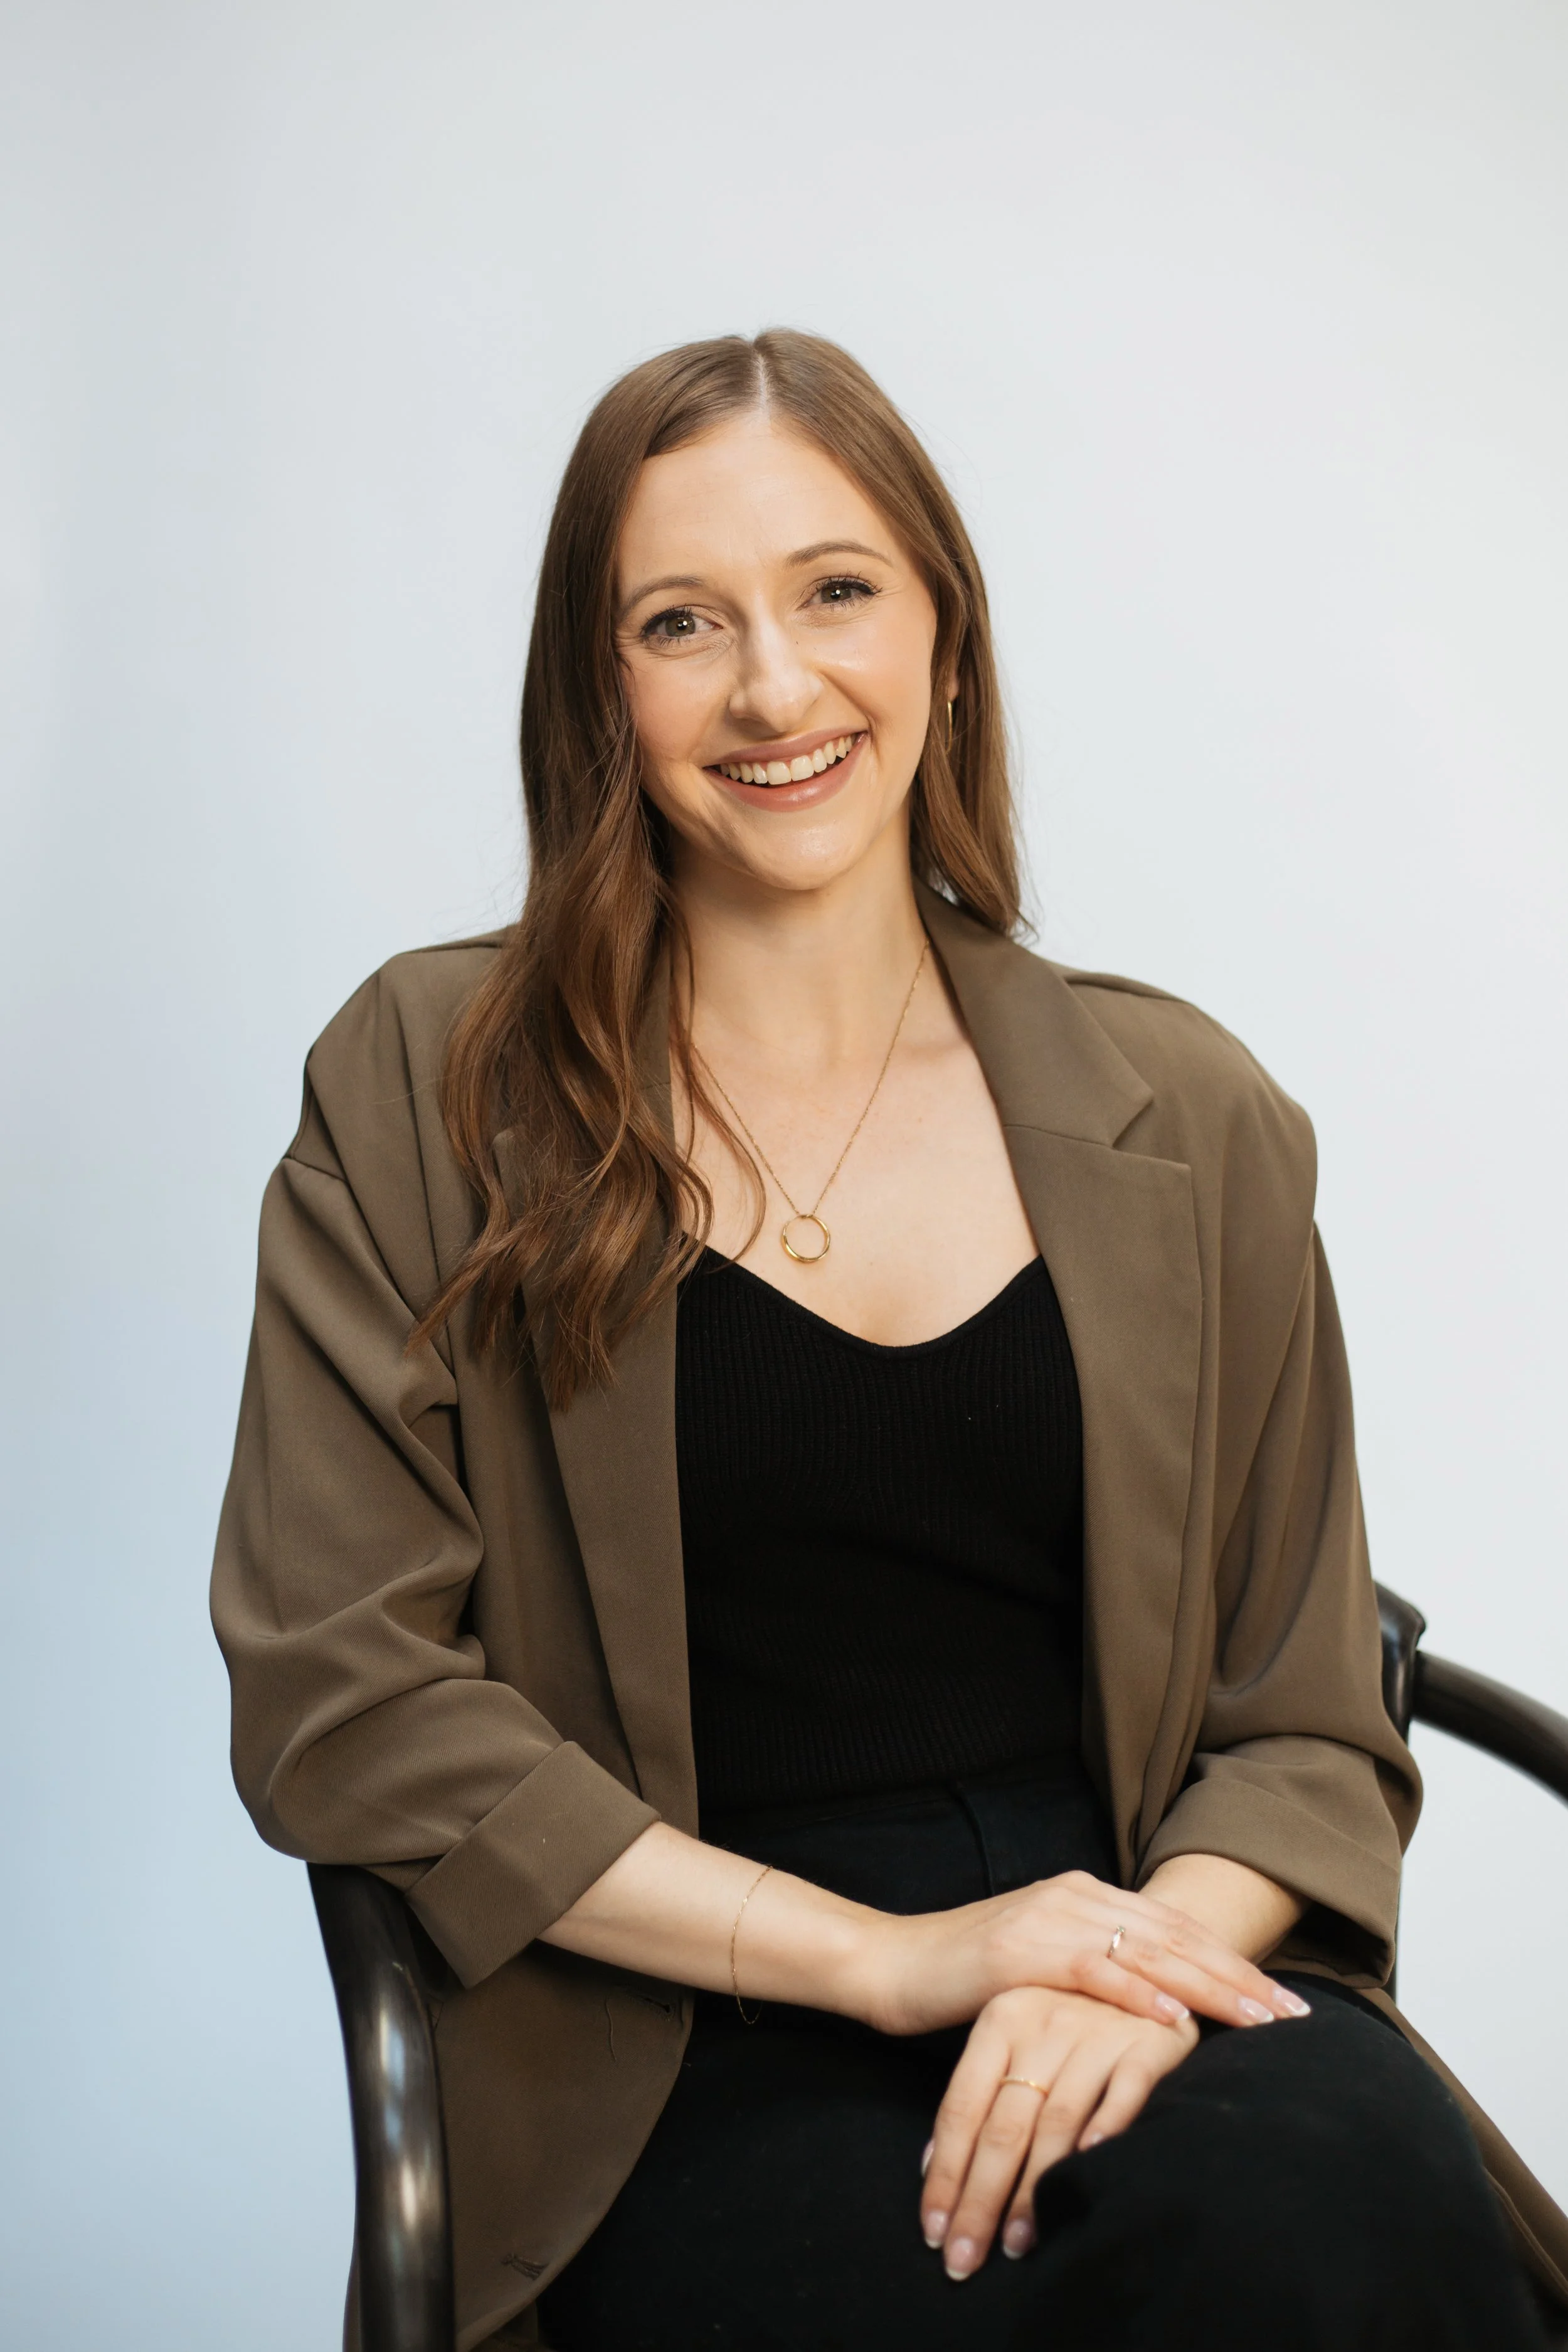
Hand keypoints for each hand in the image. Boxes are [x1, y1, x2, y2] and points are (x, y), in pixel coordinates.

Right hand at [861, 1868, 1310, 2036]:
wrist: (890, 1963)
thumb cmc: (967, 1975)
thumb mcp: (1044, 1965)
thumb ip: (1096, 1968)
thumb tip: (1158, 2002)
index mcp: (1085, 1894)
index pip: (1177, 1929)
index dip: (1235, 1963)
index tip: (1284, 2000)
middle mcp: (1075, 1895)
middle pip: (1177, 1938)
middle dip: (1242, 1978)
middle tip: (1297, 2015)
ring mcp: (1048, 1918)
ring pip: (1150, 1953)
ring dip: (1211, 1988)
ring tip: (1260, 2019)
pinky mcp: (1020, 1951)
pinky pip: (1094, 1972)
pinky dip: (1139, 1994)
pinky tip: (1176, 2016)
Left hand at [920, 1985, 1199, 2278]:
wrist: (1149, 1951)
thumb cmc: (1072, 2008)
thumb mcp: (1016, 2032)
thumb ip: (980, 2091)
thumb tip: (932, 2165)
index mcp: (1001, 2018)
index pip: (962, 2108)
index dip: (945, 2173)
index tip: (933, 2231)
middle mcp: (1043, 2022)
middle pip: (1003, 2126)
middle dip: (980, 2199)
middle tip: (964, 2259)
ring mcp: (1096, 2031)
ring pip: (1057, 2122)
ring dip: (1034, 2189)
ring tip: (1018, 2243)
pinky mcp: (1149, 2042)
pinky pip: (1125, 2093)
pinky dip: (1106, 2133)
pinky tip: (1086, 2176)